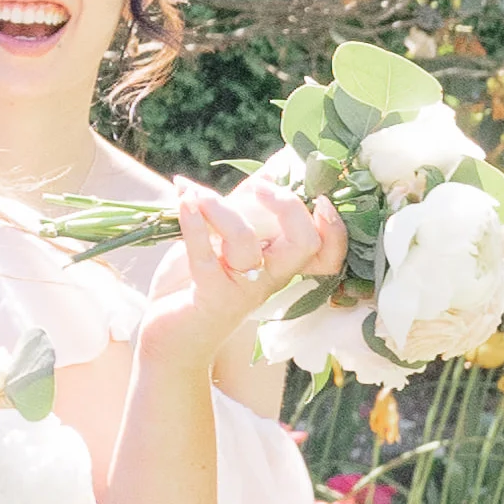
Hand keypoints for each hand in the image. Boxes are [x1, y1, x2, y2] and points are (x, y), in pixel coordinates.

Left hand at [148, 166, 340, 371]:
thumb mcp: (224, 236)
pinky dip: (193, 225)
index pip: (328, 253)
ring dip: (220, 209)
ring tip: (195, 193)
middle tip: (260, 188)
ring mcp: (242, 290)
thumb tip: (277, 167)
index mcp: (280, 263)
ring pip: (247, 244)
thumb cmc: (198, 281)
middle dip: (287, 207)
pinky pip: (205, 258)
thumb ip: (249, 204)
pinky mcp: (210, 299)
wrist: (169, 336)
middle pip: (304, 246)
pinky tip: (182, 200)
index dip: (334, 228)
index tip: (319, 196)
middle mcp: (270, 278)